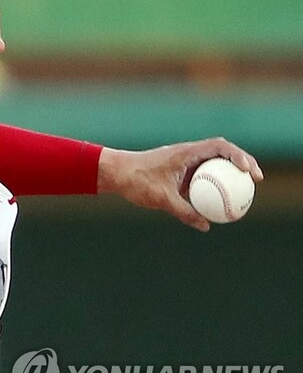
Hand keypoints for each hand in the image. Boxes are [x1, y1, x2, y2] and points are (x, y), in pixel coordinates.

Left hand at [97, 137, 263, 231]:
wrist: (116, 174)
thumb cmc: (136, 181)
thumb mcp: (161, 199)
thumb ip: (184, 212)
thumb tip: (206, 226)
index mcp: (186, 152)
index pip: (219, 147)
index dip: (239, 156)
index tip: (249, 171)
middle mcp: (188, 153)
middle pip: (223, 153)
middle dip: (243, 162)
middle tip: (256, 180)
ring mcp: (185, 162)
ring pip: (214, 164)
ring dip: (230, 174)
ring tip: (245, 192)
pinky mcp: (180, 172)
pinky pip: (203, 176)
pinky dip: (214, 185)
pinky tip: (221, 204)